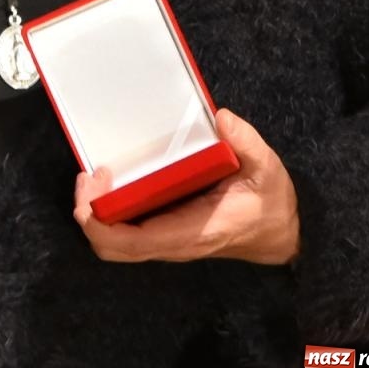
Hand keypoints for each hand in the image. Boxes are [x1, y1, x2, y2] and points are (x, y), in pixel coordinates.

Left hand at [74, 109, 300, 264]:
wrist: (282, 234)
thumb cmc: (270, 203)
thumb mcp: (267, 169)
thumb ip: (248, 143)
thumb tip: (223, 119)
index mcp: (192, 232)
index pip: (130, 241)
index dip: (99, 216)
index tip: (98, 176)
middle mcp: (173, 243)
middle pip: (111, 248)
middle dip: (86, 214)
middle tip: (89, 175)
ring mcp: (166, 243)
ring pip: (114, 244)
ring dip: (95, 213)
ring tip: (95, 176)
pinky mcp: (164, 235)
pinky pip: (125, 234)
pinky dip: (109, 213)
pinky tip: (114, 182)